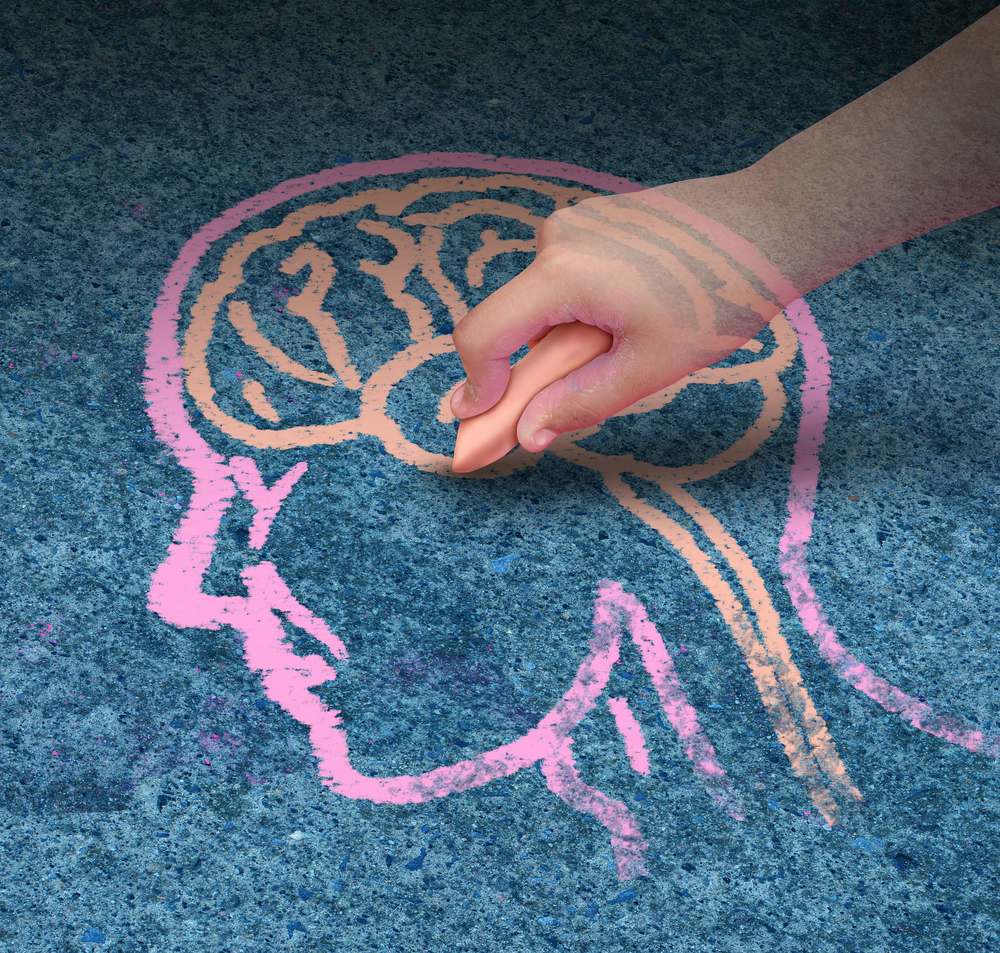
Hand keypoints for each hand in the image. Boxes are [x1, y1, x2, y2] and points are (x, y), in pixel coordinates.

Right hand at [449, 171, 790, 451]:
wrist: (770, 224)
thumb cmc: (720, 295)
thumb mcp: (649, 367)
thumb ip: (579, 403)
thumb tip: (528, 433)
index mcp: (562, 273)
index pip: (484, 336)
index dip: (475, 386)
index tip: (478, 421)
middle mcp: (556, 239)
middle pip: (514, 321)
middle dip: (535, 368)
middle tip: (574, 398)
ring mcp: (576, 224)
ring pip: (543, 303)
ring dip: (565, 341)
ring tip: (629, 348)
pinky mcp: (595, 221)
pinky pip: (567, 280)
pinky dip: (581, 313)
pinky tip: (633, 319)